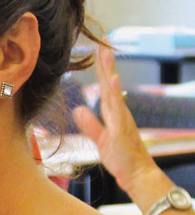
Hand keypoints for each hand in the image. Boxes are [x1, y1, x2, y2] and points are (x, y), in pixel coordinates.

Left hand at [72, 46, 158, 195]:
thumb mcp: (100, 139)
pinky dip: (115, 93)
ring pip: (113, 90)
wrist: (136, 174)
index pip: (105, 86)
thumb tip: (79, 109)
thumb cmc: (121, 158)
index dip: (102, 69)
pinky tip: (113, 80)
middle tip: (104, 40)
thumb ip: (90, 124)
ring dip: (109, 71)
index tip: (99, 50)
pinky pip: (118, 108)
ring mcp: (122, 118)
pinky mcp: (122, 128)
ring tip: (106, 52)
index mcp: (113, 113)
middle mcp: (119, 111)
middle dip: (106, 62)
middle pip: (110, 82)